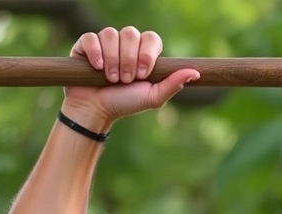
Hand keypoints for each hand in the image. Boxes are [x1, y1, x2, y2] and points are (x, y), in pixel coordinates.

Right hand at [62, 26, 199, 129]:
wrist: (96, 110)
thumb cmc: (125, 103)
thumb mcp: (152, 97)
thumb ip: (173, 84)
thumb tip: (196, 72)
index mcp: (143, 53)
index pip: (151, 38)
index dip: (147, 53)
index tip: (143, 74)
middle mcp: (125, 44)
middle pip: (131, 33)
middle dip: (129, 59)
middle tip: (126, 80)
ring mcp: (105, 43)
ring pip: (111, 34)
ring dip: (113, 60)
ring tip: (112, 78)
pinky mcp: (85, 45)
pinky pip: (91, 37)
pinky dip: (95, 53)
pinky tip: (97, 68)